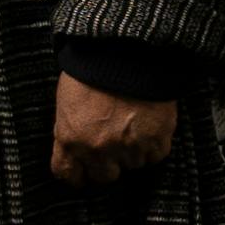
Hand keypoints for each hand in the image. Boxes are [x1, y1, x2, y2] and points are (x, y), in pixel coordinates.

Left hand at [50, 74, 178, 187]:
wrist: (127, 47)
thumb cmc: (93, 65)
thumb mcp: (67, 98)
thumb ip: (69, 128)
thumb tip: (74, 142)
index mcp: (70, 138)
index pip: (68, 174)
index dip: (77, 173)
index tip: (83, 169)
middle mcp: (97, 149)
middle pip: (104, 176)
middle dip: (109, 163)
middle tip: (114, 144)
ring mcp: (128, 146)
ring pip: (133, 166)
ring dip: (134, 151)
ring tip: (134, 125)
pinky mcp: (156, 138)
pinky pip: (156, 155)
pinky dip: (155, 144)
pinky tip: (150, 126)